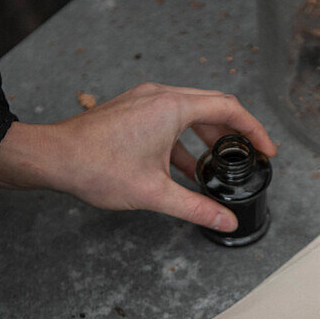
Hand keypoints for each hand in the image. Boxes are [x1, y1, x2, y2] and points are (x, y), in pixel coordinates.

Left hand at [0, 83, 276, 231]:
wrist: (53, 158)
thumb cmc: (96, 167)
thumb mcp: (155, 193)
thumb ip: (196, 208)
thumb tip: (225, 221)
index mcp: (171, 108)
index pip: (228, 108)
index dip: (253, 129)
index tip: (266, 149)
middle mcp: (160, 97)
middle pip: (212, 107)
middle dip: (234, 134)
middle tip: (248, 156)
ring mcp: (144, 101)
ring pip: (190, 113)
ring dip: (207, 138)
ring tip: (219, 166)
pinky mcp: (132, 111)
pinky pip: (169, 120)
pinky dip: (184, 141)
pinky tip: (186, 169)